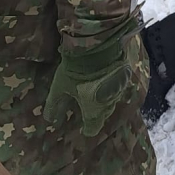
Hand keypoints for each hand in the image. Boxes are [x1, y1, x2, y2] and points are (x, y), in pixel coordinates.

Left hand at [44, 22, 145, 136]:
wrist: (97, 45)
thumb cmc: (75, 71)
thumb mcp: (59, 87)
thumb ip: (54, 105)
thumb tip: (49, 119)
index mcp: (93, 110)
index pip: (93, 127)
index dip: (88, 128)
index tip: (83, 129)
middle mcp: (109, 103)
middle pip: (104, 114)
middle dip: (97, 113)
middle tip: (88, 107)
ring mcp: (119, 89)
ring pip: (112, 99)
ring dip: (105, 98)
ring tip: (97, 93)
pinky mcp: (125, 75)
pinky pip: (119, 86)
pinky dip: (112, 86)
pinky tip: (106, 79)